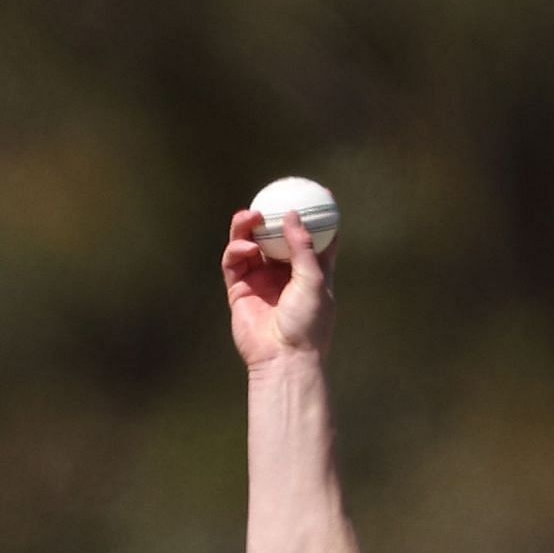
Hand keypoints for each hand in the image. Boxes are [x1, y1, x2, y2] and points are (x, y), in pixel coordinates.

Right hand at [222, 207, 334, 372]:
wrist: (284, 359)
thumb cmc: (307, 325)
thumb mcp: (315, 281)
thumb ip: (304, 247)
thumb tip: (292, 214)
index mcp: (309, 272)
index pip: (312, 239)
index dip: (314, 217)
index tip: (318, 193)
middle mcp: (284, 274)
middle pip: (275, 236)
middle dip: (271, 215)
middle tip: (269, 200)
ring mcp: (260, 281)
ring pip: (251, 244)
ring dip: (248, 227)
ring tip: (251, 216)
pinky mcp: (240, 290)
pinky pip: (234, 262)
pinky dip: (237, 250)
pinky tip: (245, 248)